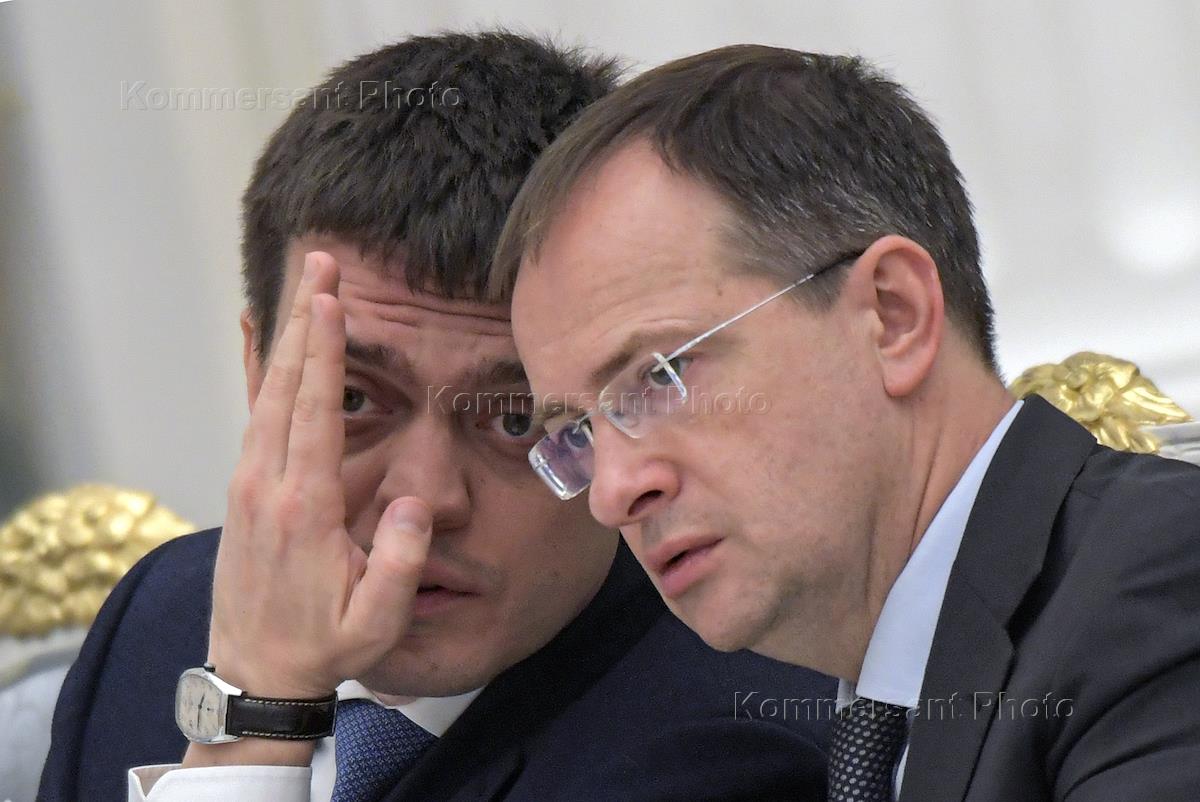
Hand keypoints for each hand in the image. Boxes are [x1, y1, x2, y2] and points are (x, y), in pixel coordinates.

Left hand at [206, 251, 430, 699]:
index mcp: (303, 508)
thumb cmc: (324, 645)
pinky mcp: (243, 490)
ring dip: (283, 337)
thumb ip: (401, 562)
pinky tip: (257, 339)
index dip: (323, 353)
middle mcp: (266, 485)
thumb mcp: (377, 620)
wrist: (254, 673)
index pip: (314, 413)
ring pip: (264, 394)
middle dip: (303, 321)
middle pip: (283, 385)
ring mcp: (247, 485)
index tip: (330, 300)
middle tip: (320, 265)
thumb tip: (418, 503)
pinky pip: (251, 415)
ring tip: (302, 287)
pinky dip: (256, 370)